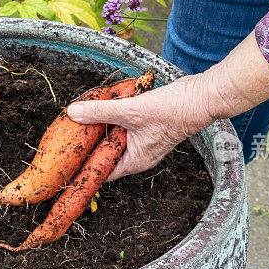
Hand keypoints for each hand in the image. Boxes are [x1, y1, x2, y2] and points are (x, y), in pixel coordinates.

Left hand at [66, 75, 215, 179]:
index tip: (68, 159)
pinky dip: (113, 116)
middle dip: (90, 143)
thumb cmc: (173, 111)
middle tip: (70, 134)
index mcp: (135, 161)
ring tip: (82, 118)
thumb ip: (101, 111)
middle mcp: (138, 154)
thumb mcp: (131, 111)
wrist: (200, 97)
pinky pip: (124, 124)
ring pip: (115, 136)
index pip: (103, 171)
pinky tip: (104, 105)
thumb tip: (74, 112)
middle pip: (107, 152)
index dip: (85, 166)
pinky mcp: (146, 124)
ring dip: (101, 126)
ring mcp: (143, 139)